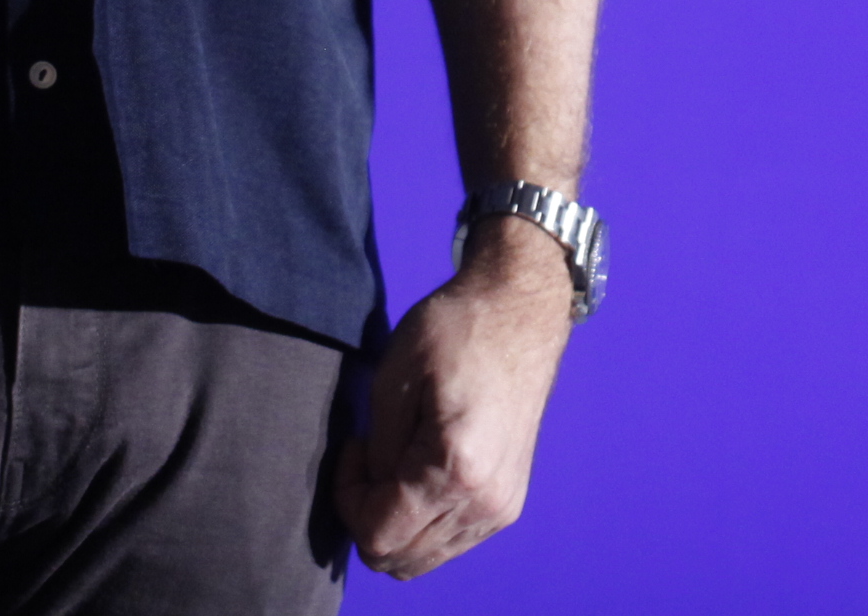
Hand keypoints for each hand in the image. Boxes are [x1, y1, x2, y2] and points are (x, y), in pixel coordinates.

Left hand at [330, 220, 577, 578]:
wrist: (519, 309)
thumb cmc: (455, 330)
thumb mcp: (393, 379)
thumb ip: (377, 452)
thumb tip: (373, 492)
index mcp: (456, 469)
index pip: (378, 535)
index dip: (348, 499)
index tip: (354, 449)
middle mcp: (485, 501)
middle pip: (399, 559)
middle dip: (367, 516)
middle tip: (369, 458)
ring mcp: (502, 506)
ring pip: (422, 558)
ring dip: (395, 522)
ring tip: (394, 462)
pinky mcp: (508, 501)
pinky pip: (449, 541)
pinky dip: (421, 521)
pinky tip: (419, 471)